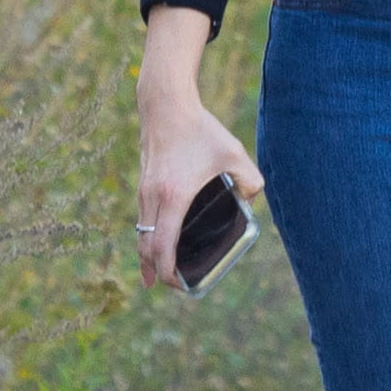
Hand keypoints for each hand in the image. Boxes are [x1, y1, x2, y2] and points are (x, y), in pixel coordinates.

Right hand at [134, 82, 254, 285]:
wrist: (165, 105)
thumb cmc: (199, 129)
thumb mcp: (234, 153)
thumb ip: (250, 180)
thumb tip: (250, 201)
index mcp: (173, 196)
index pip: (162, 245)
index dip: (167, 270)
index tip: (176, 283)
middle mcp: (153, 197)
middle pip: (147, 246)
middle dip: (156, 271)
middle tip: (172, 286)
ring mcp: (144, 190)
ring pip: (141, 233)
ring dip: (147, 256)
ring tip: (156, 275)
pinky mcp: (143, 183)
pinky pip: (142, 219)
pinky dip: (146, 236)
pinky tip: (154, 242)